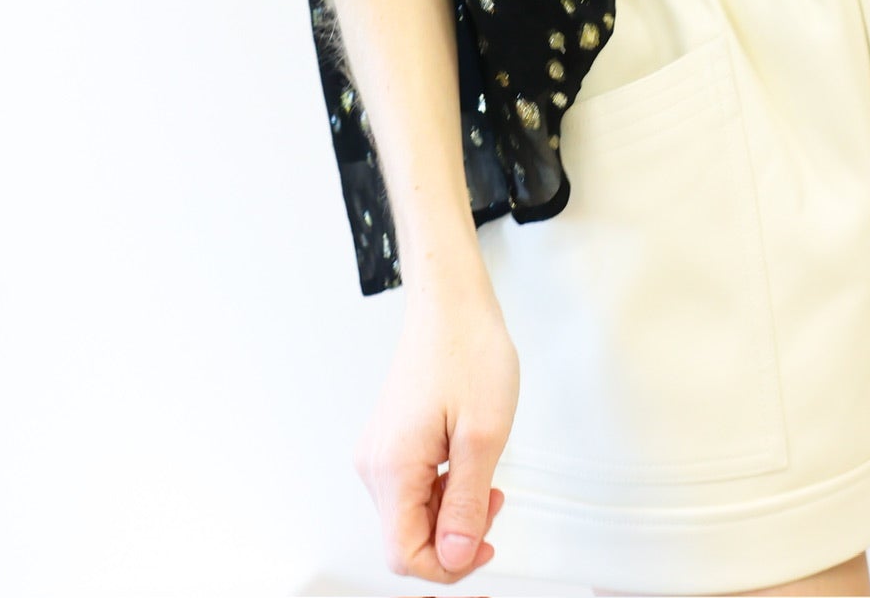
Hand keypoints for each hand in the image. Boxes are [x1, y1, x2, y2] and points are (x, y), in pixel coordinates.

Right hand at [355, 280, 519, 583]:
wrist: (451, 303)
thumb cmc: (468, 352)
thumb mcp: (483, 436)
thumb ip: (466, 504)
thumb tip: (454, 557)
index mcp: (393, 466)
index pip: (404, 555)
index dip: (448, 566)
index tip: (486, 546)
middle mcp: (375, 463)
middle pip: (406, 537)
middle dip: (454, 535)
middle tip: (494, 500)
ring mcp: (379, 450)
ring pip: (410, 514)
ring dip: (450, 511)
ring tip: (485, 474)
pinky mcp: (389, 440)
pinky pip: (410, 487)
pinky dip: (441, 489)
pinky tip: (465, 461)